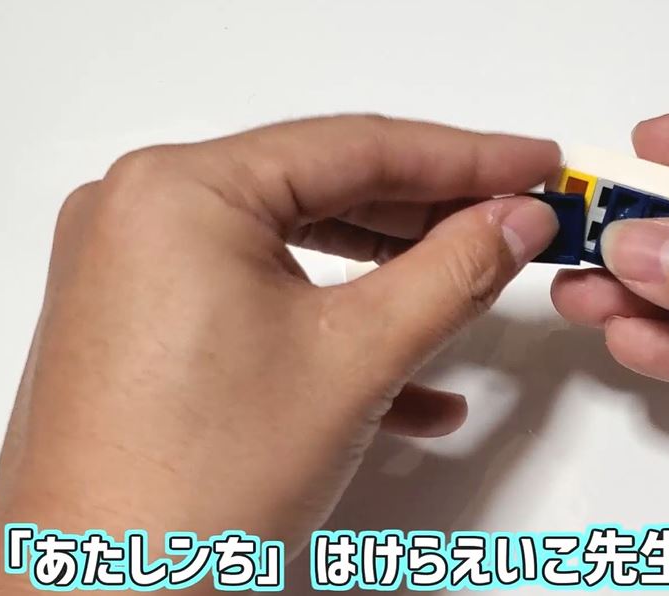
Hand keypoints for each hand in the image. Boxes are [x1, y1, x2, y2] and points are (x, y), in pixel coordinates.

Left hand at [0, 116, 559, 592]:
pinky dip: (336, 326)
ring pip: (299, 248)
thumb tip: (514, 221)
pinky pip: (261, 298)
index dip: (464, 157)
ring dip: (393, 273)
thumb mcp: (357, 358)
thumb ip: (453, 272)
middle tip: (513, 215)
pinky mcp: (147, 323)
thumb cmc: (190, 490)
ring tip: (473, 278)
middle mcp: (144, 214)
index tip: (530, 163)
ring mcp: (138, 270)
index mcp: (180, 192)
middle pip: (326, 190)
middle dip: (433, 216)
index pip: (355, 147)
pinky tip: (414, 378)